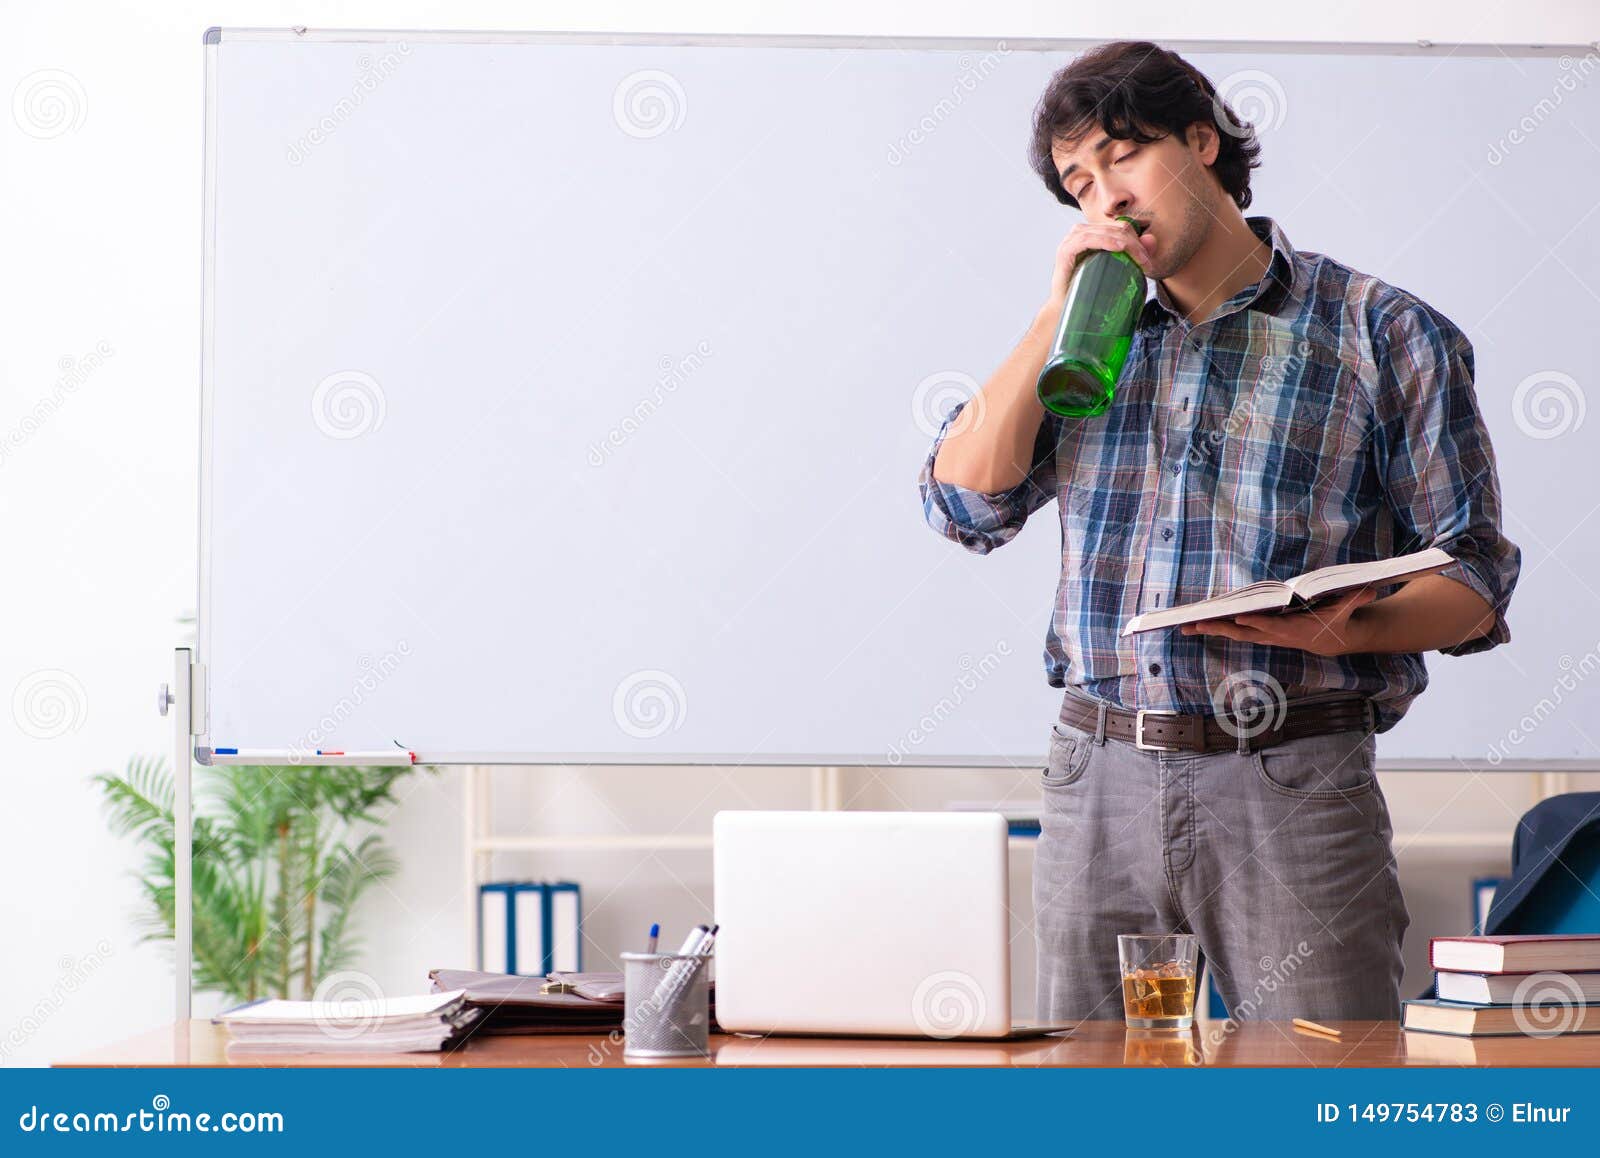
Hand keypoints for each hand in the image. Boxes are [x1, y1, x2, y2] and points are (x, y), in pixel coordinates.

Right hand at [1044, 218, 1156, 306]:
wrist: (1067, 311)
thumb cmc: (1090, 292)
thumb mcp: (1116, 270)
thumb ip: (1134, 254)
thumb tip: (1152, 239)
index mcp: (1092, 234)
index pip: (1120, 227)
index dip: (1137, 239)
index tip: (1146, 260)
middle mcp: (1080, 233)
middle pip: (1115, 228)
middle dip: (1134, 243)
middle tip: (1145, 262)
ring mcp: (1071, 241)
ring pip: (1104, 231)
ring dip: (1125, 242)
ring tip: (1138, 257)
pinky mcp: (1065, 251)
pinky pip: (1087, 239)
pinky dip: (1105, 241)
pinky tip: (1118, 247)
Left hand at [1179, 587, 1377, 656]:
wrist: (1335, 640)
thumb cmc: (1340, 619)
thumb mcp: (1349, 609)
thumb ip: (1356, 599)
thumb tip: (1370, 588)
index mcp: (1294, 630)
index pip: (1271, 627)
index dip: (1255, 624)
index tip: (1238, 620)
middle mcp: (1275, 634)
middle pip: (1244, 632)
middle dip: (1220, 628)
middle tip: (1196, 625)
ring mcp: (1266, 635)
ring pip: (1234, 633)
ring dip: (1211, 629)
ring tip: (1185, 627)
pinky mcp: (1260, 633)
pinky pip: (1234, 631)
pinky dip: (1217, 627)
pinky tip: (1197, 625)